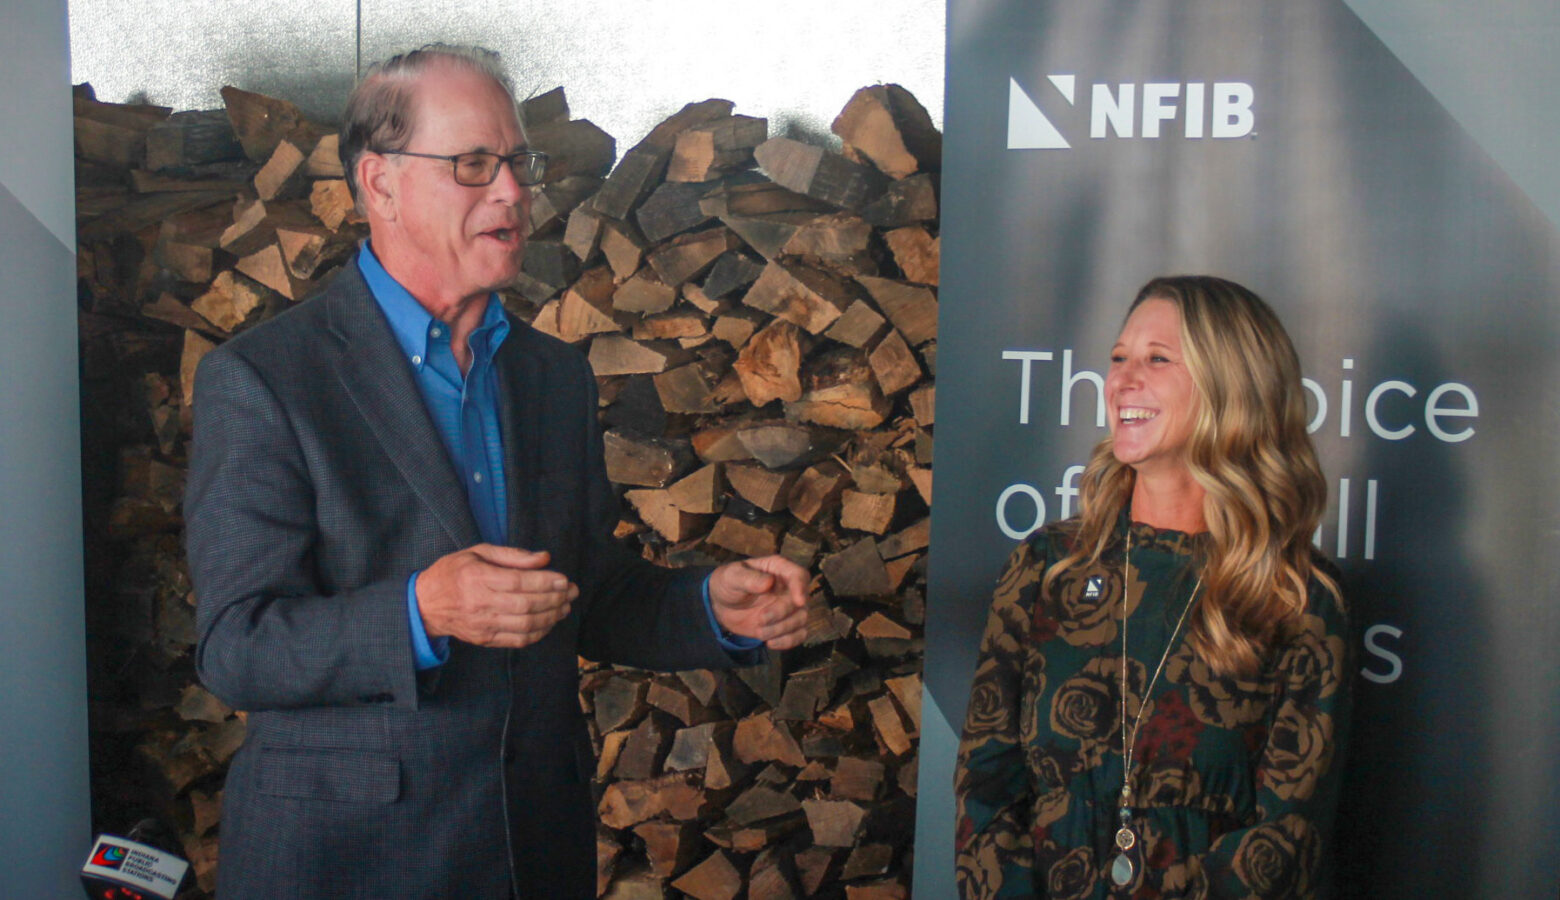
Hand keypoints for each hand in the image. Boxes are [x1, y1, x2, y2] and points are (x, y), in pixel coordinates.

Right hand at [415, 545, 577, 647]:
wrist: (425, 605)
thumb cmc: (454, 572)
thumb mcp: (477, 552)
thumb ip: (512, 555)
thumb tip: (544, 558)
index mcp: (477, 578)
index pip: (518, 582)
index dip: (545, 582)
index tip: (564, 579)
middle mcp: (480, 603)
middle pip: (526, 605)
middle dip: (555, 599)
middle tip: (572, 592)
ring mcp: (483, 625)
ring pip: (526, 625)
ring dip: (551, 617)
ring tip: (565, 607)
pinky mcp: (485, 639)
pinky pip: (519, 640)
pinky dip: (539, 632)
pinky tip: (550, 622)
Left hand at [707, 556, 810, 649]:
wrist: (722, 605)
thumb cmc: (729, 584)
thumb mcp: (732, 577)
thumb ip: (749, 579)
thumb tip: (768, 582)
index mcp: (779, 569)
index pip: (799, 575)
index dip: (801, 587)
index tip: (799, 601)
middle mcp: (789, 587)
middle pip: (799, 602)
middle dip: (781, 613)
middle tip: (760, 619)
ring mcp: (790, 606)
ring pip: (801, 620)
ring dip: (781, 629)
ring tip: (759, 632)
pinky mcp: (787, 624)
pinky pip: (799, 635)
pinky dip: (787, 641)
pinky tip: (769, 643)